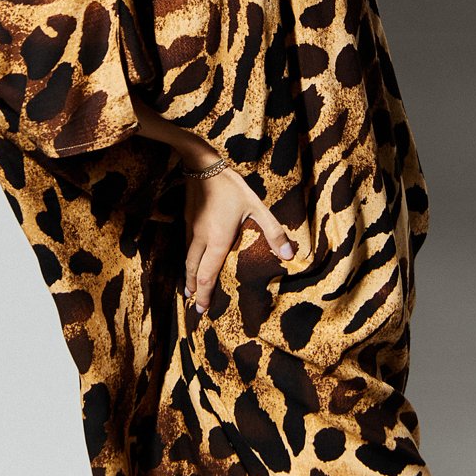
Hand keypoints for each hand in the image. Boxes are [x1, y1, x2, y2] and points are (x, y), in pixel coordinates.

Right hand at [183, 164, 295, 313]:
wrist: (202, 166)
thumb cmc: (231, 187)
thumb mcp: (257, 207)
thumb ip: (273, 231)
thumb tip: (289, 254)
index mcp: (218, 241)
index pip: (208, 275)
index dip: (205, 294)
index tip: (203, 309)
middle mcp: (201, 240)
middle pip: (193, 271)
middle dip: (194, 291)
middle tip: (195, 306)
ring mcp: (192, 230)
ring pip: (187, 260)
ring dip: (188, 277)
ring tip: (189, 289)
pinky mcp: (187, 220)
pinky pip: (186, 247)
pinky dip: (187, 261)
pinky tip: (190, 261)